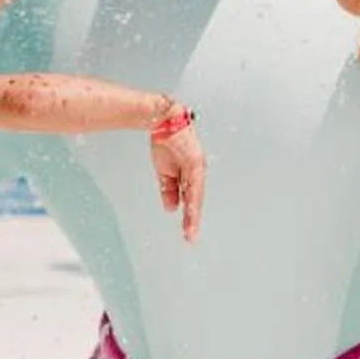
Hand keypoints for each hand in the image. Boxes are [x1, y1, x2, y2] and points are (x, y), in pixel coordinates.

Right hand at [149, 116, 205, 241]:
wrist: (162, 121)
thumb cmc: (166, 142)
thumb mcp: (164, 171)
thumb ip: (169, 189)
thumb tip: (171, 208)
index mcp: (190, 174)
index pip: (191, 199)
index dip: (190, 216)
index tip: (187, 232)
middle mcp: (197, 172)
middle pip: (196, 200)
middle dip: (193, 220)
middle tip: (190, 238)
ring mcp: (198, 167)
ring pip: (196, 195)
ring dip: (193, 213)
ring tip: (190, 230)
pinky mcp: (195, 161)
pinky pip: (194, 184)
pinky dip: (192, 198)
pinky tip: (190, 210)